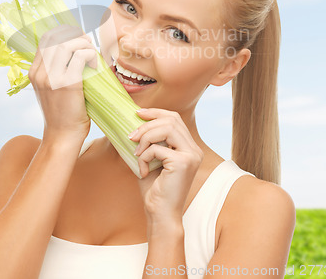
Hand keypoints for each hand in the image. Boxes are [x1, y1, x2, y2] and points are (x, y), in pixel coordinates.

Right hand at [28, 24, 97, 140]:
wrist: (62, 136)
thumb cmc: (62, 113)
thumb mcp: (51, 89)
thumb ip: (55, 71)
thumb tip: (74, 51)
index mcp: (34, 72)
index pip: (46, 38)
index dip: (64, 32)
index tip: (78, 37)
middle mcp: (40, 72)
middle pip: (57, 38)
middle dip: (76, 36)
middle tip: (88, 44)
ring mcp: (52, 78)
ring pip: (68, 44)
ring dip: (84, 44)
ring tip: (92, 54)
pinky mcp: (68, 84)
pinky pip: (80, 57)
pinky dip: (90, 55)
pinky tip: (95, 64)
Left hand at [130, 108, 203, 222]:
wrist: (160, 214)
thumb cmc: (154, 188)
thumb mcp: (151, 158)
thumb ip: (150, 141)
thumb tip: (134, 120)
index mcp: (189, 146)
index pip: (175, 118)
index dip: (156, 112)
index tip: (138, 112)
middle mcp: (194, 149)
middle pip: (171, 119)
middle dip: (147, 124)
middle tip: (131, 136)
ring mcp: (191, 155)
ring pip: (167, 128)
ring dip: (146, 137)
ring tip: (136, 152)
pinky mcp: (183, 163)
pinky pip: (158, 148)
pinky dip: (144, 156)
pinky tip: (143, 170)